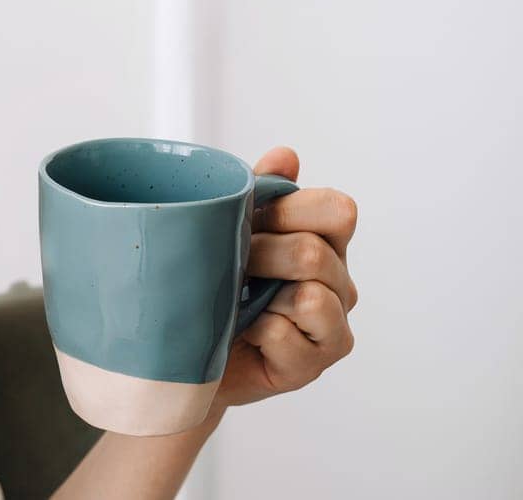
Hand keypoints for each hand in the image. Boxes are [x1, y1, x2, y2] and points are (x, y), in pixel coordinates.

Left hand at [210, 146, 358, 416]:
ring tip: (238, 300)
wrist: (184, 351)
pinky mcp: (311, 366)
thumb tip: (286, 156)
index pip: (338, 210)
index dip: (290, 208)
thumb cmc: (212, 284)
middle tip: (231, 263)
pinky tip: (242, 333)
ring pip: (310, 295)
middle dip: (259, 252)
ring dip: (260, 293)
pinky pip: (286, 334)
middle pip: (313, 251)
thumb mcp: (229, 228)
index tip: (249, 216)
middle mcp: (338, 284)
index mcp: (325, 242)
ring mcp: (331, 328)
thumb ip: (259, 191)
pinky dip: (255, 330)